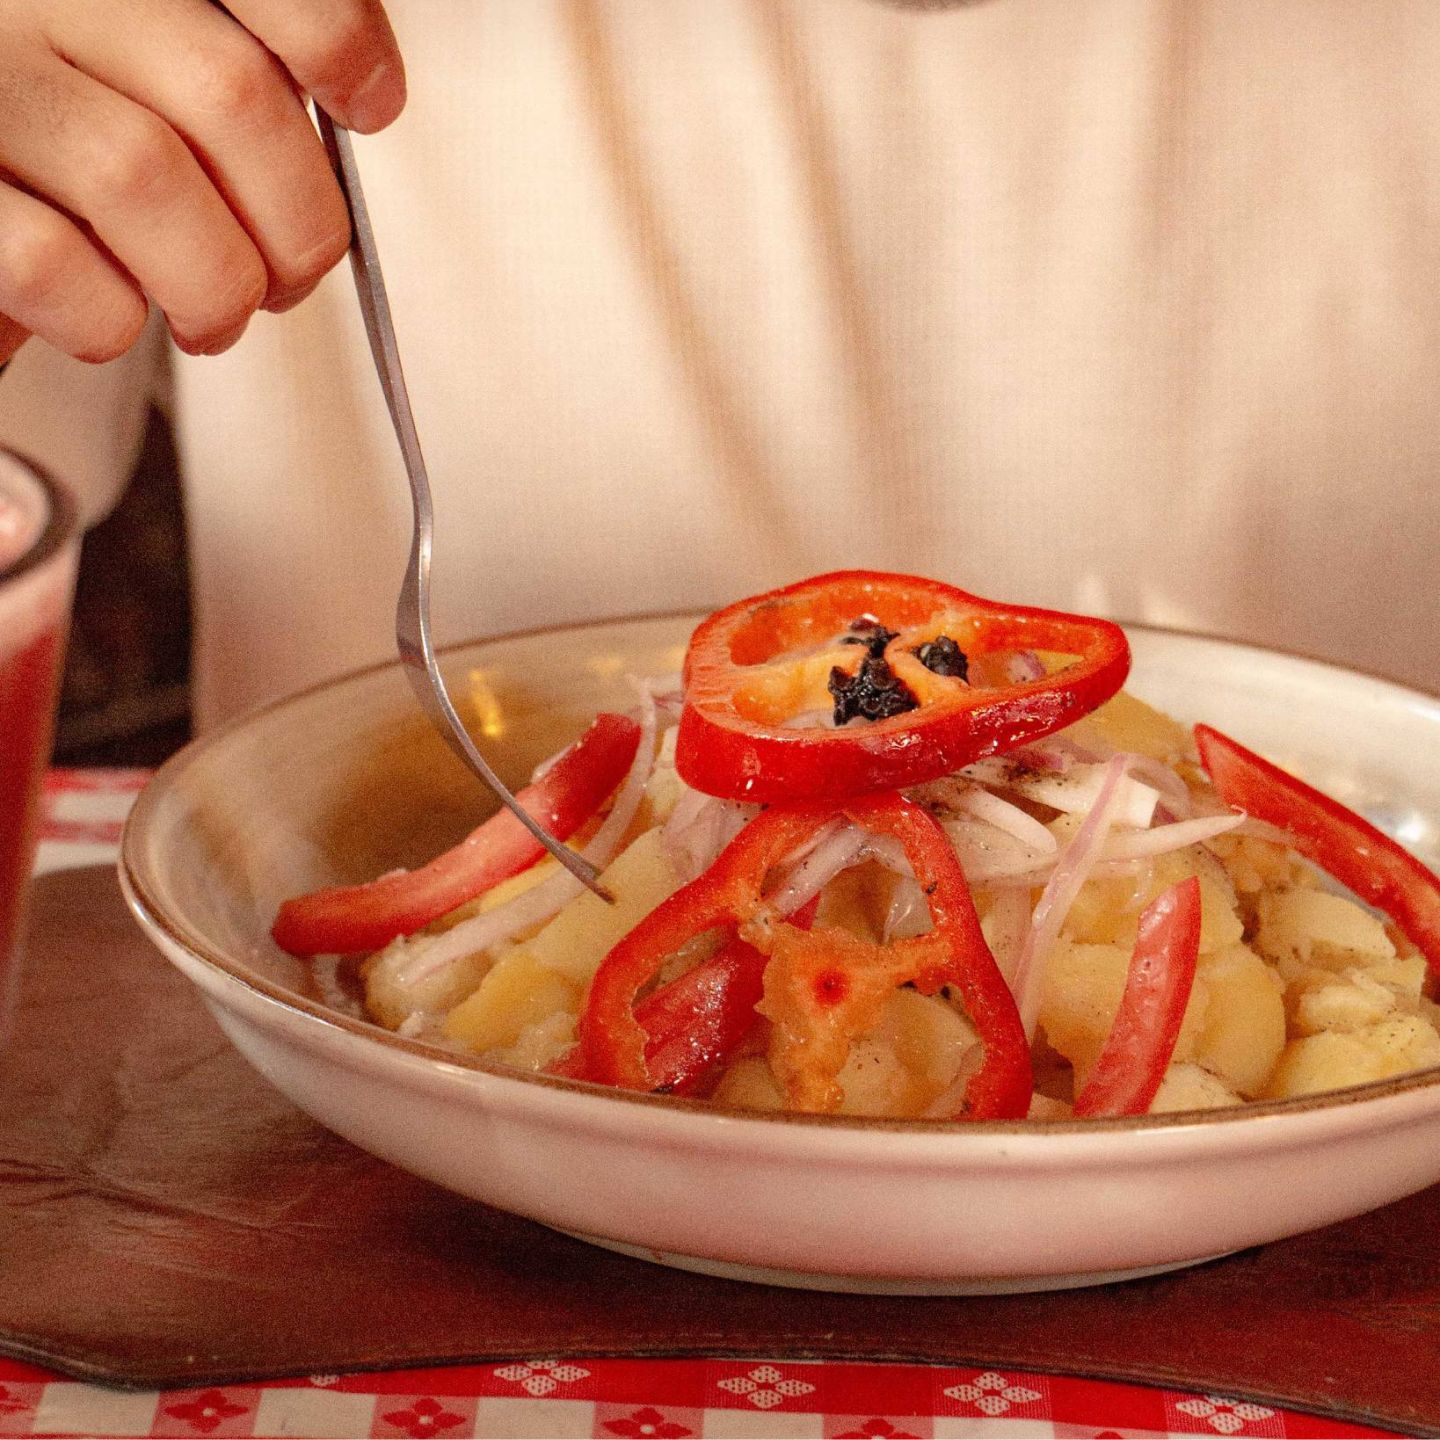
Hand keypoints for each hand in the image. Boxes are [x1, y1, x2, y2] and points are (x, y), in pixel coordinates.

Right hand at [0, 0, 405, 365]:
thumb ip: (234, 89)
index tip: (365, 107)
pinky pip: (50, 262)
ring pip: (142, 176)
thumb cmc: (65, 158)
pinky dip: (109, 318)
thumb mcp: (154, 87)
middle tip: (286, 281)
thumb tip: (360, 102)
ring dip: (213, 286)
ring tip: (212, 318)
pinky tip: (110, 318)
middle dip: (296, 226)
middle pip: (228, 95)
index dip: (334, 39)